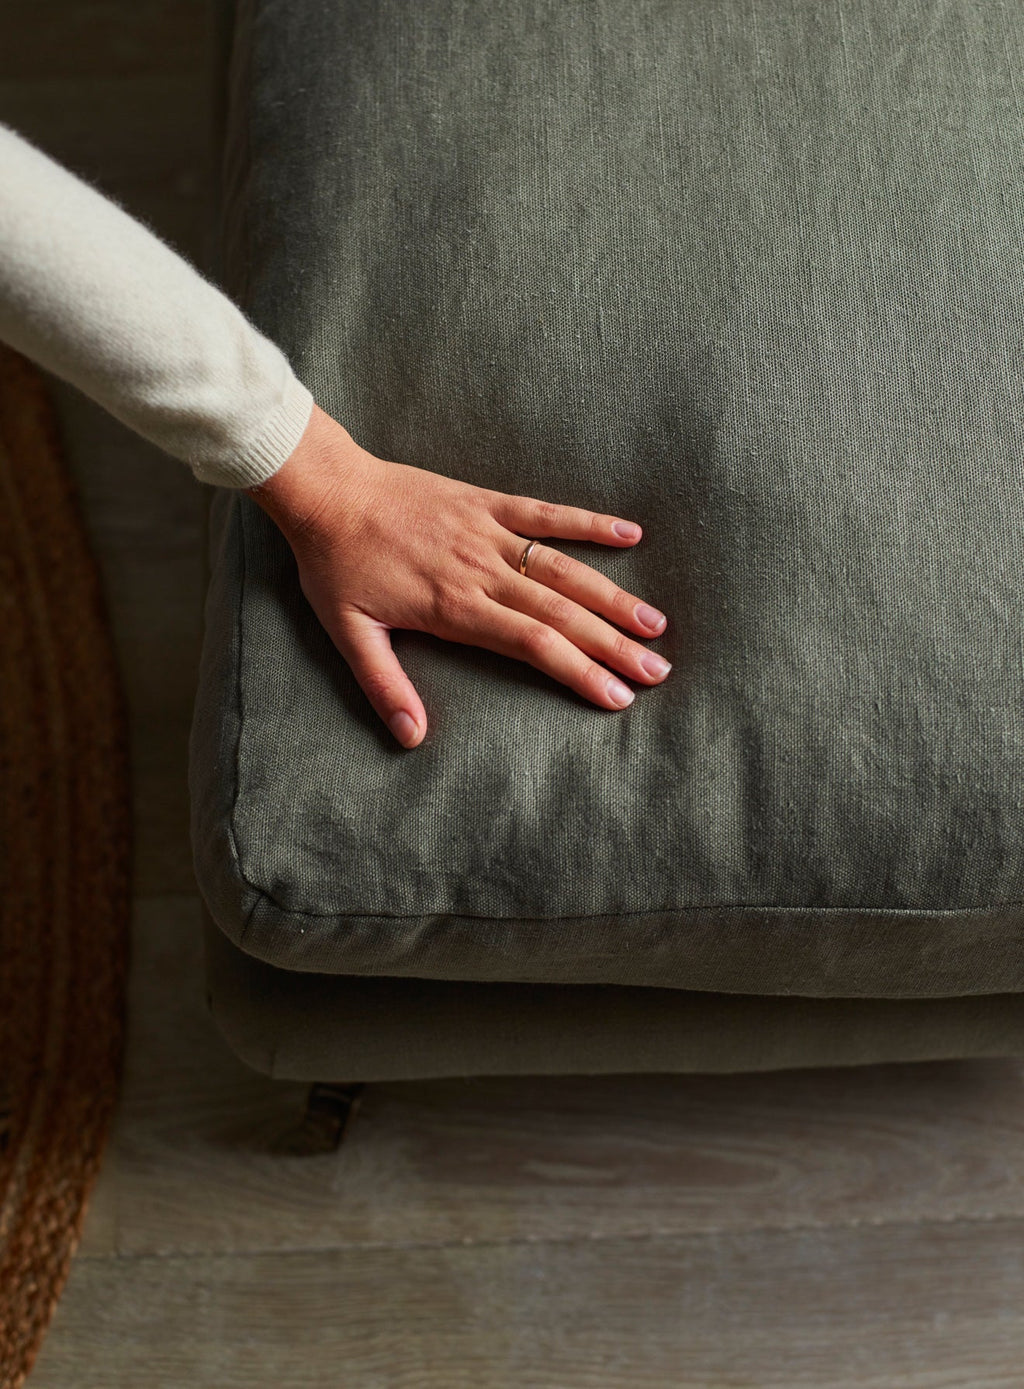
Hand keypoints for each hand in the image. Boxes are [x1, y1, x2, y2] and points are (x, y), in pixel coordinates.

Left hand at [245, 403, 670, 748]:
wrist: (327, 492)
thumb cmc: (336, 566)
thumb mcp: (349, 634)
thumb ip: (384, 685)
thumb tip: (411, 738)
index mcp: (455, 608)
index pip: (533, 644)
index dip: (579, 671)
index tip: (617, 696)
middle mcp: (482, 572)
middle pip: (562, 613)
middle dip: (613, 645)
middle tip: (657, 671)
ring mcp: (489, 534)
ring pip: (564, 569)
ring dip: (612, 597)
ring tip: (655, 624)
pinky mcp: (486, 503)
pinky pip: (546, 513)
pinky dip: (588, 522)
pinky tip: (630, 534)